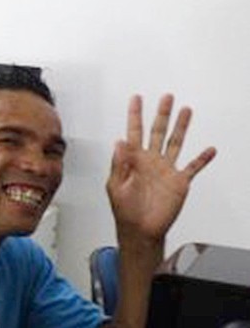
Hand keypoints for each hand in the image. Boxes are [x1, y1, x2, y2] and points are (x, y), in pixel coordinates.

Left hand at [106, 94, 214, 245]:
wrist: (141, 230)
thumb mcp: (116, 186)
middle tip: (167, 97)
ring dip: (181, 127)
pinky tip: (210, 149)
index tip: (136, 98)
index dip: (135, 115)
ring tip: (187, 110)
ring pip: (175, 143)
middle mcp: (150, 161)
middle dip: (162, 114)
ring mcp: (166, 170)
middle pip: (158, 131)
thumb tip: (119, 142)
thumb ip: (119, 164)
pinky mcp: (179, 182)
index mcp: (133, 160)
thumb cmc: (125, 210)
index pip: (134, 132)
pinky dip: (202, 159)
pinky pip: (193, 167)